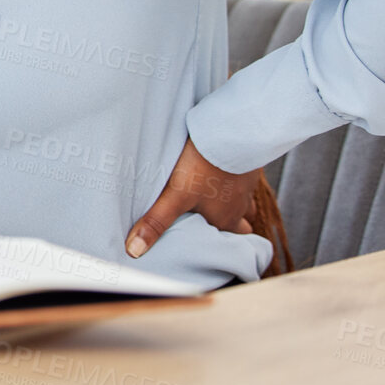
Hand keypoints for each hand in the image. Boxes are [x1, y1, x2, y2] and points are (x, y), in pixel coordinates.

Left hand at [125, 137, 258, 258]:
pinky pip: (246, 177)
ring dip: (233, 201)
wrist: (230, 133)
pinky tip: (223, 170)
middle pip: (242, 223)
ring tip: (217, 197)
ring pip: (246, 201)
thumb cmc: (204, 166)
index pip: (230, 241)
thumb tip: (135, 250)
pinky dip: (236, 178)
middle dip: (232, 225)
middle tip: (215, 222)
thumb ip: (157, 222)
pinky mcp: (249, 163)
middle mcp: (241, 205)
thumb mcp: (176, 196)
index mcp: (225, 219)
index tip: (210, 242)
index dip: (221, 243)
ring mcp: (248, 185)